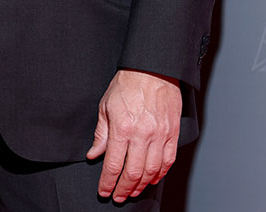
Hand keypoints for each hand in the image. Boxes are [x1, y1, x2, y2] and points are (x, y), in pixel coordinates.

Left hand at [86, 68, 180, 201]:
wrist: (152, 68)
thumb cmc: (127, 83)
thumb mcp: (106, 105)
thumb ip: (101, 134)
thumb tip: (93, 154)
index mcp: (122, 127)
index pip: (113, 165)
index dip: (107, 183)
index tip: (104, 191)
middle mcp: (142, 134)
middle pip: (133, 173)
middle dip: (123, 189)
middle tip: (118, 196)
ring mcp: (159, 134)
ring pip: (152, 171)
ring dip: (141, 185)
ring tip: (133, 190)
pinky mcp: (172, 132)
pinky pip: (168, 161)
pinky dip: (160, 174)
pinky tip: (152, 178)